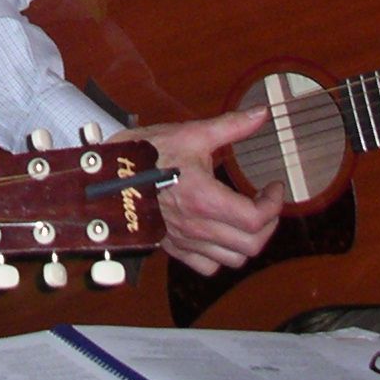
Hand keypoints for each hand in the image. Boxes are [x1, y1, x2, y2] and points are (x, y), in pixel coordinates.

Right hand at [124, 108, 283, 275]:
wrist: (105, 175)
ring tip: (246, 219)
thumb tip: (261, 113)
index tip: (273, 187)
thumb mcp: (191, 133)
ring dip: (247, 241)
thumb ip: (231, 126)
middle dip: (267, 225)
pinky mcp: (172, 247)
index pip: (256, 218)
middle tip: (265, 204)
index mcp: (205, 199)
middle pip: (251, 245)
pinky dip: (221, 256)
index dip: (274, 204)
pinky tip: (219, 234)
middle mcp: (198, 227)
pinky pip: (207, 267)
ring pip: (233, 260)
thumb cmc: (146, 154)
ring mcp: (185, 241)